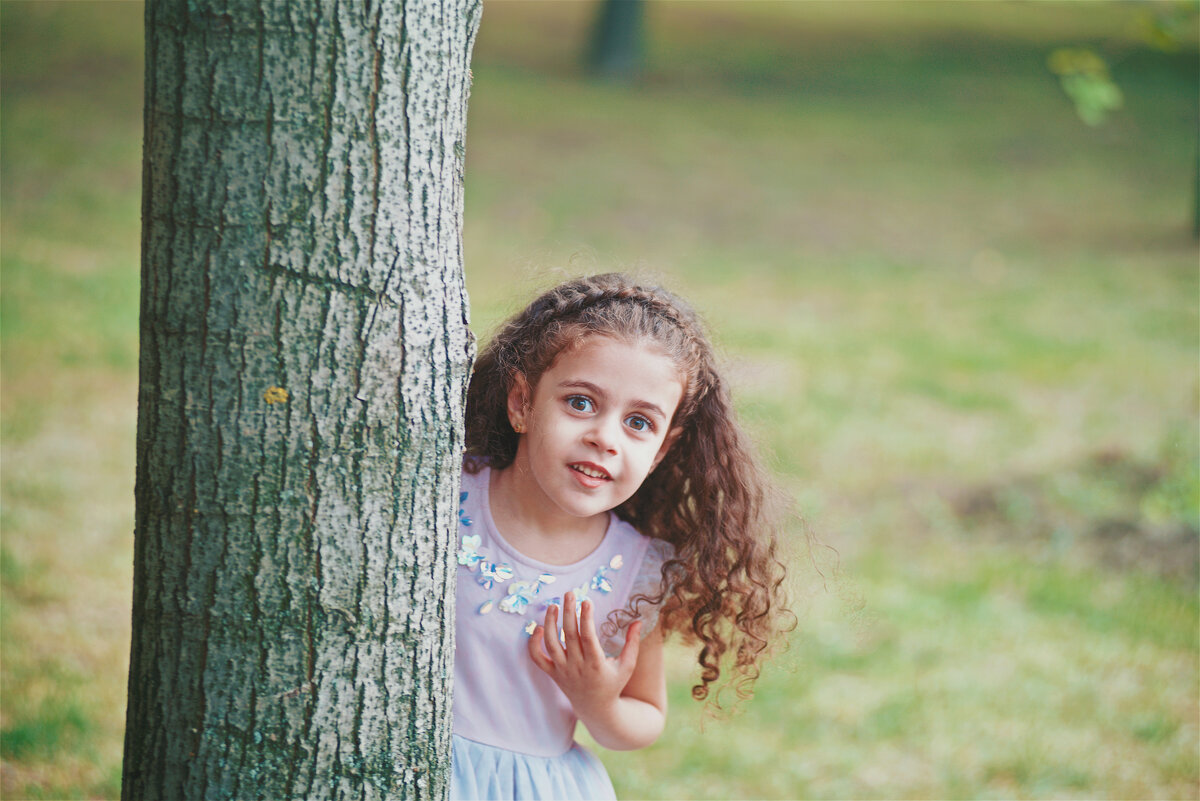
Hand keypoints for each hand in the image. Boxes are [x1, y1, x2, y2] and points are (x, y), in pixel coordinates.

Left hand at [527, 591, 642, 718]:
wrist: (596, 709)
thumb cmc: (614, 684)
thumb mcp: (627, 665)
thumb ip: (632, 643)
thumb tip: (639, 620)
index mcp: (596, 664)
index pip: (588, 637)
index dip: (586, 618)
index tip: (586, 601)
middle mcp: (577, 667)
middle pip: (569, 635)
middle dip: (569, 611)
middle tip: (570, 593)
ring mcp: (562, 670)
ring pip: (551, 643)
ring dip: (550, 623)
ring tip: (553, 606)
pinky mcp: (553, 674)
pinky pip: (538, 658)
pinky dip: (534, 643)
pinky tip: (539, 628)